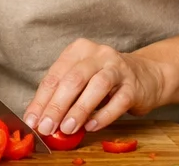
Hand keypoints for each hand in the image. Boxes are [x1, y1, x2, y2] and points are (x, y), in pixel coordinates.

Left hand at [24, 39, 169, 135]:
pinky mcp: (134, 86)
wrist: (146, 75)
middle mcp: (98, 54)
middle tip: (46, 126)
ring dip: (79, 110)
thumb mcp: (82, 80)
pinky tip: (91, 127)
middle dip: (56, 105)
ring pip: (96, 86)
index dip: (41, 99)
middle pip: (73, 79)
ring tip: (67, 128)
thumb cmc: (105, 79)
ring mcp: (118, 68)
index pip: (54, 76)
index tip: (32, 120)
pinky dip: (103, 115)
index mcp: (78, 50)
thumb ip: (63, 96)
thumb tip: (41, 119)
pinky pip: (118, 101)